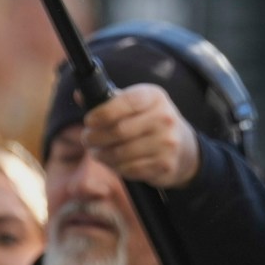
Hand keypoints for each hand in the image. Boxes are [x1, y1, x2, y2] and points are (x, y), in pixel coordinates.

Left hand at [81, 82, 200, 188]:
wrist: (184, 148)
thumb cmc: (151, 122)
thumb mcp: (137, 104)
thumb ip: (110, 99)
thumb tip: (80, 95)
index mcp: (154, 97)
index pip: (124, 102)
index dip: (101, 114)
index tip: (89, 121)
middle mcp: (164, 117)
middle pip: (118, 130)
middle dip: (95, 137)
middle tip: (86, 139)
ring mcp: (166, 142)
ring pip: (121, 153)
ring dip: (102, 154)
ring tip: (96, 152)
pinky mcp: (164, 164)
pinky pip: (129, 169)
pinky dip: (115, 167)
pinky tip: (112, 162)